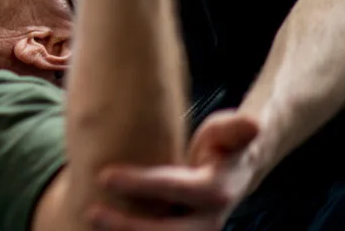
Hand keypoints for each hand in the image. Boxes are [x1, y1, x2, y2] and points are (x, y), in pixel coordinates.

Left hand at [88, 110, 259, 229]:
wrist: (233, 177)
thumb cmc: (222, 148)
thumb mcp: (227, 134)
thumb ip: (234, 129)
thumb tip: (254, 124)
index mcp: (216, 191)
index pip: (176, 189)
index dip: (141, 184)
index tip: (104, 175)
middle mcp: (207, 221)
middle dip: (129, 227)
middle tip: (92, 212)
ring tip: (91, 223)